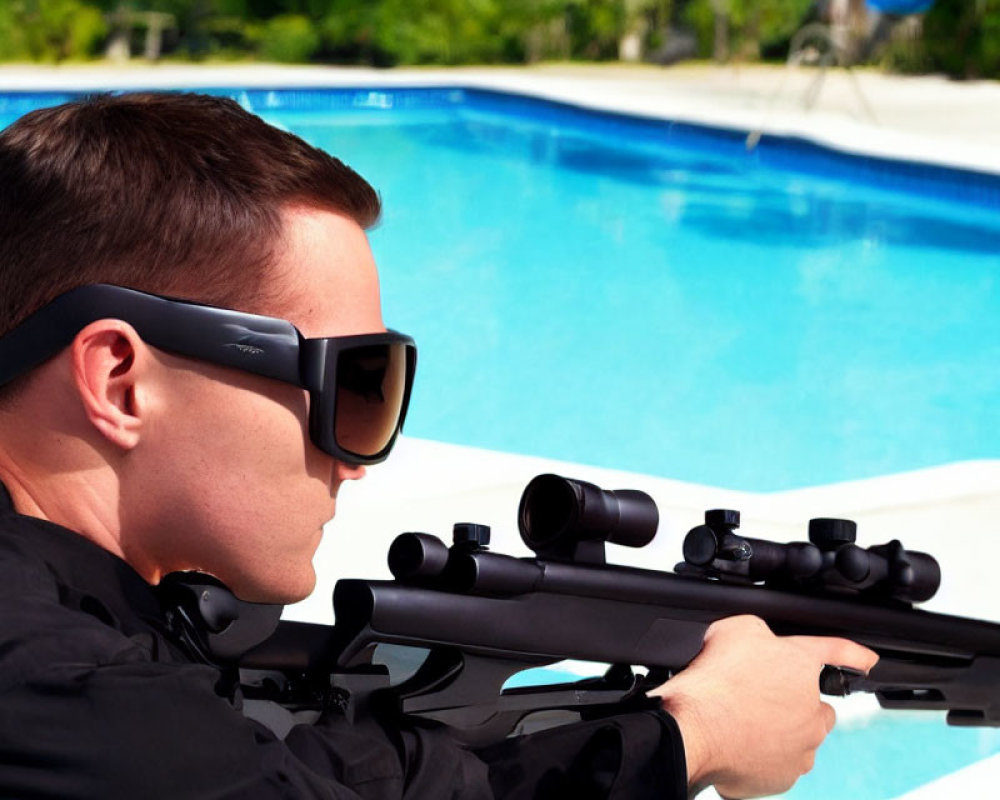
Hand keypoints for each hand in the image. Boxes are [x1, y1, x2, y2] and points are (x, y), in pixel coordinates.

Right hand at [649, 615, 877, 798]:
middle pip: (815, 706)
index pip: (838, 652)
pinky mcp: (783, 778)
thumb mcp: (736, 629)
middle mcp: (812, 710)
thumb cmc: (713, 680)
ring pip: (798, 740)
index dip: (853, 654)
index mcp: (803, 666)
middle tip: (757, 699)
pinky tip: (734, 743)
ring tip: (740, 724)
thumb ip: (762, 633)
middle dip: (794, 703)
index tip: (867, 660)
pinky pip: (776, 766)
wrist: (694, 729)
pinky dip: (759, 758)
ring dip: (778, 732)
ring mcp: (801, 749)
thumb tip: (764, 642)